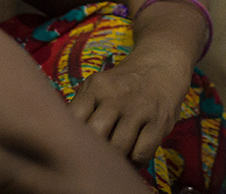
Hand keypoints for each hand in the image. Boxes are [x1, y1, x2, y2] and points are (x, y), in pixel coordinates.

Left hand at [68, 48, 191, 164]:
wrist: (160, 64)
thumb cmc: (121, 86)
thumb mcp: (98, 86)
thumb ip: (81, 109)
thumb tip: (65, 142)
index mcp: (95, 88)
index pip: (74, 118)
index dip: (71, 137)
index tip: (74, 145)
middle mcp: (116, 97)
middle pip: (95, 134)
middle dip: (93, 150)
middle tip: (95, 155)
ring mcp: (139, 109)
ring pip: (119, 146)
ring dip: (116, 158)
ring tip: (116, 157)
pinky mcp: (159, 122)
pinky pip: (141, 153)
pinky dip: (135, 161)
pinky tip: (133, 155)